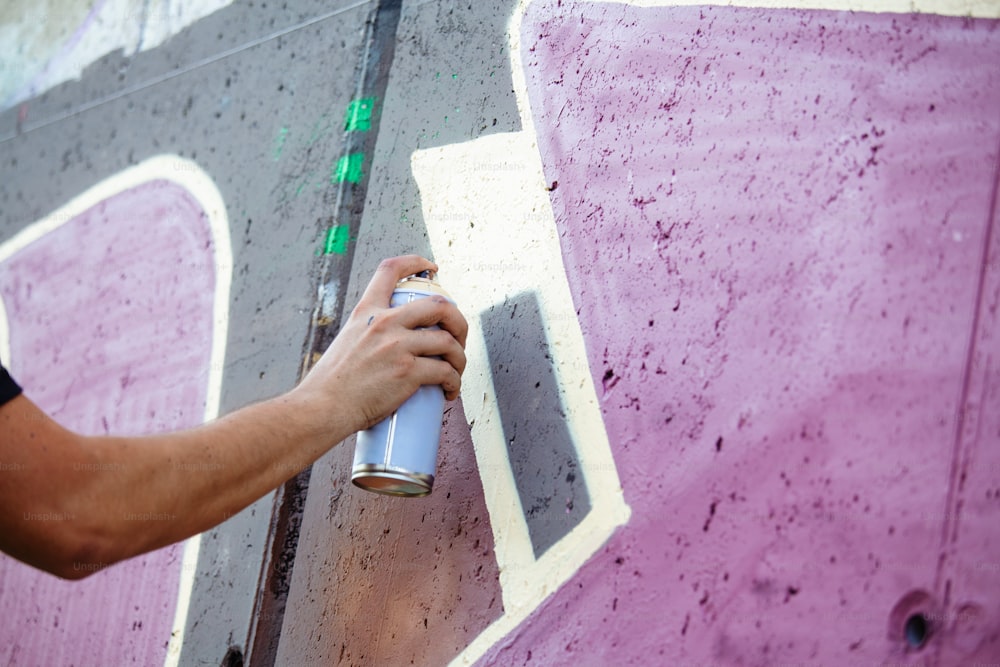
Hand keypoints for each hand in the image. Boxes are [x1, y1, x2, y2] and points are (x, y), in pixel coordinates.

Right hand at [295, 255, 467, 432]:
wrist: (321, 407)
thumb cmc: (331, 385)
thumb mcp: (346, 341)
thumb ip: (370, 334)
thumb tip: (392, 343)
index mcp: (367, 311)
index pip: (390, 270)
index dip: (415, 262)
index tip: (431, 269)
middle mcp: (384, 323)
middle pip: (439, 305)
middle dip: (458, 321)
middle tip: (458, 338)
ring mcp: (397, 346)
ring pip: (448, 342)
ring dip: (460, 358)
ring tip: (456, 371)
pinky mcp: (407, 372)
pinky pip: (445, 372)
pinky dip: (454, 383)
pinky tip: (450, 391)